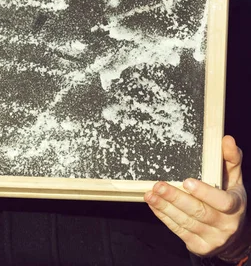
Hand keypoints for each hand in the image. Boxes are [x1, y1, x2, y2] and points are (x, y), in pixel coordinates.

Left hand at [144, 136, 246, 256]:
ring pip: (186, 222)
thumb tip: (226, 139)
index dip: (204, 192)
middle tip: (158, 185)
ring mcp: (212, 239)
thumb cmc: (230, 199)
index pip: (222, 202)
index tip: (186, 181)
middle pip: (198, 212)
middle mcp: (225, 225)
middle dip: (176, 198)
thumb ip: (231, 159)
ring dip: (165, 207)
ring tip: (150, 194)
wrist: (234, 237)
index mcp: (235, 207)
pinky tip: (154, 204)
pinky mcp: (199, 246)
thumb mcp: (234, 179)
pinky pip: (179, 231)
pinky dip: (164, 217)